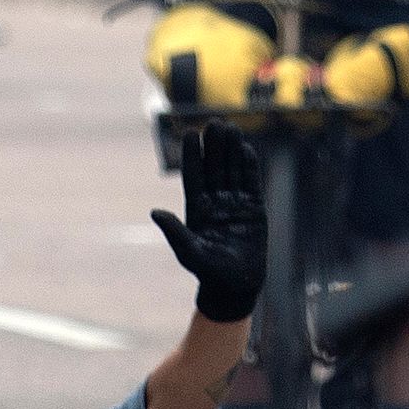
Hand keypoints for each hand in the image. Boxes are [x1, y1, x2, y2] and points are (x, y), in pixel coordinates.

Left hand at [151, 125, 266, 326]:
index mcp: (197, 210)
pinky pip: (251, 183)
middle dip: (214, 146)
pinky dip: (249, 166)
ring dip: (231, 150)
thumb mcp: (189, 253)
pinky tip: (246, 148)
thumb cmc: (208, 272)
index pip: (194, 177)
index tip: (190, 133)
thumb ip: (175, 232)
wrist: (236, 286)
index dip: (192, 155)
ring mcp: (235, 204)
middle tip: (214, 123)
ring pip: (232, 171)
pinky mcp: (254, 209)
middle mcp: (215, 202)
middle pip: (214, 168)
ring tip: (230, 128)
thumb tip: (154, 212)